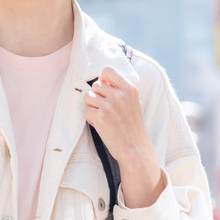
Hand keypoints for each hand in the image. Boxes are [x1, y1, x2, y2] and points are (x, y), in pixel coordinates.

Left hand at [83, 67, 161, 207]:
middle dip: (97, 95)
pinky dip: (90, 116)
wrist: (134, 148)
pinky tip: (100, 123)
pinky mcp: (99, 117)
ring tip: (102, 115)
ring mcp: (108, 106)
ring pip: (87, 96)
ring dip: (91, 105)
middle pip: (95, 85)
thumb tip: (101, 79)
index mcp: (130, 89)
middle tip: (105, 107)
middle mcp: (119, 95)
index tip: (106, 88)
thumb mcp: (133, 102)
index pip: (107, 71)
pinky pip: (85, 109)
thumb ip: (120, 89)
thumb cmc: (132, 125)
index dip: (103, 79)